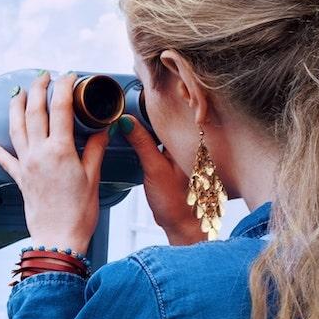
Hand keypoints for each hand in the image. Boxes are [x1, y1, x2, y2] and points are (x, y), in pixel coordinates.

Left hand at [0, 71, 110, 254]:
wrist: (58, 238)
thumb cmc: (79, 212)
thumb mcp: (93, 177)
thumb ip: (96, 149)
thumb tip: (104, 129)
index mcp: (61, 150)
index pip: (61, 108)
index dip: (64, 88)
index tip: (69, 76)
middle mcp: (39, 153)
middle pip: (35, 111)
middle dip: (38, 89)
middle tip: (43, 75)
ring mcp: (26, 164)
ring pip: (16, 128)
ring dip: (15, 107)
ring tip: (17, 92)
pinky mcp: (19, 178)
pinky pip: (4, 160)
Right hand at [119, 115, 206, 245]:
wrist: (182, 225)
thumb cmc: (175, 202)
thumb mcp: (154, 168)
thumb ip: (141, 143)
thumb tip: (127, 121)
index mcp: (191, 141)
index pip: (174, 112)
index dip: (157, 102)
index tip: (138, 94)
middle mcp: (190, 143)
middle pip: (168, 118)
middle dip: (150, 111)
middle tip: (129, 105)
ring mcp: (183, 152)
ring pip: (164, 130)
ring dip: (150, 125)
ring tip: (132, 117)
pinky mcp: (174, 160)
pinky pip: (161, 142)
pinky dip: (150, 138)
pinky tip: (138, 136)